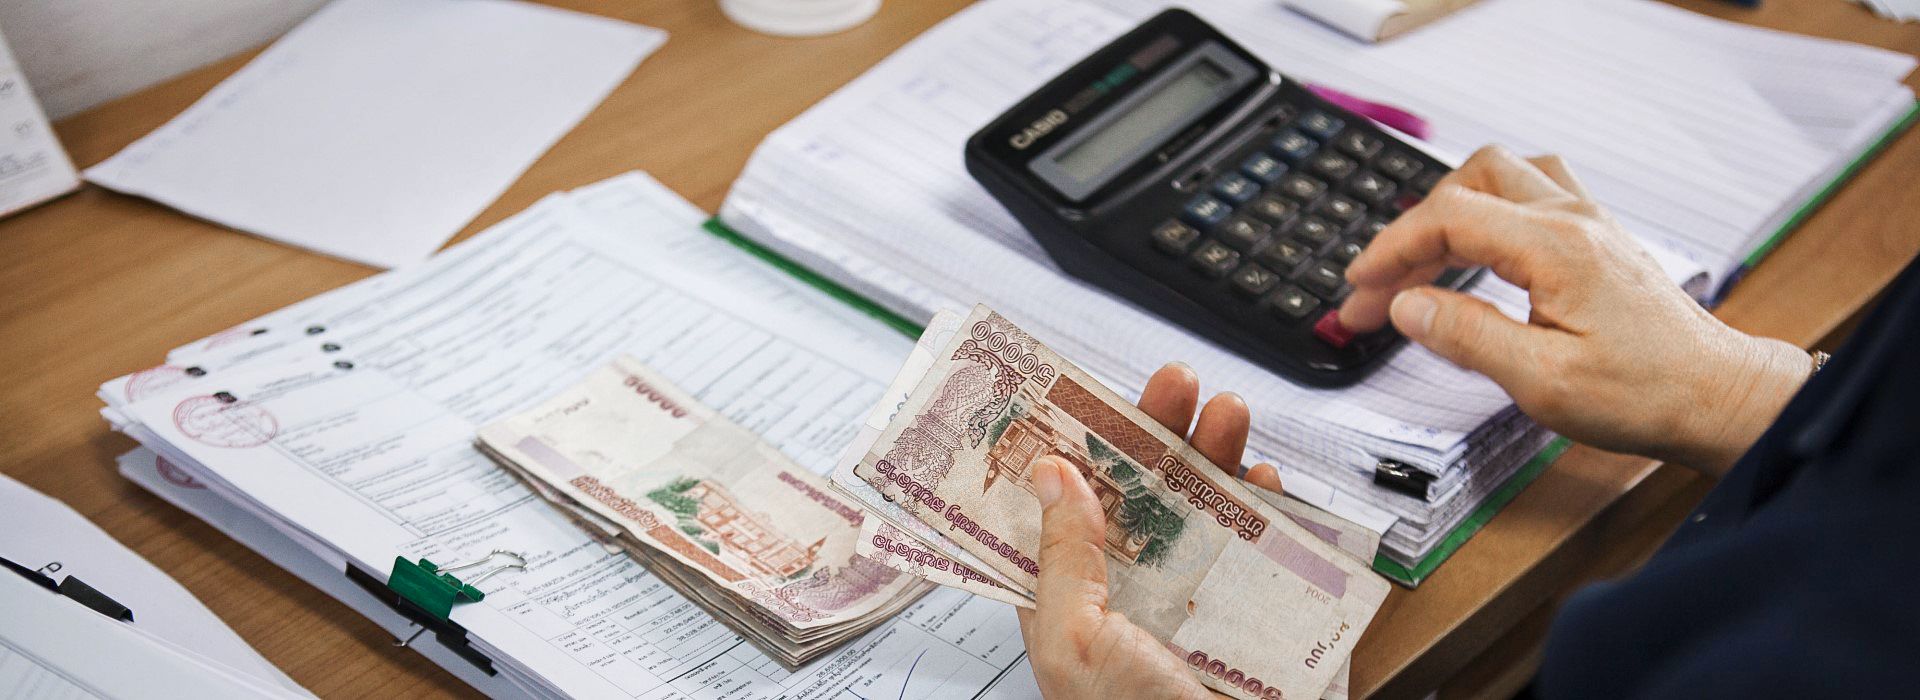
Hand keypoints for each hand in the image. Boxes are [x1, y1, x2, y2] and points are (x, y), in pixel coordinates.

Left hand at [1016, 363, 1280, 699]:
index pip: (1061, 510)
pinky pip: (1264, 549)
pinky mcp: (1254, 615)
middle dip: (1155, 433)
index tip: (1072, 395)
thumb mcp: (1075, 643)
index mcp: (1072, 605)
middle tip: (1170, 384)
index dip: (1067, 449)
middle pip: (1139, 494)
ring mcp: (1197, 604)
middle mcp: (1133, 597)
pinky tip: (1266, 480)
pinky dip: (1270, 509)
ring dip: (1217, 455)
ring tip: (1227, 414)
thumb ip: (1063, 558)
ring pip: (1203, 510)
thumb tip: (1051, 473)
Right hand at [1338, 146, 1808, 475]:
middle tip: (1381, 288)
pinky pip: (1531, 191)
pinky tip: (1476, 247)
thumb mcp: (1542, 381)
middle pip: (1469, 182)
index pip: (1449, 218)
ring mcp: (1589, 222)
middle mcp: (1573, 220)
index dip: (1391, 249)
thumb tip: (1406, 306)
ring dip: (1450, 207)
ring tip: (1420, 261)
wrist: (1718, 396)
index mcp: (1556, 247)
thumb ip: (1467, 336)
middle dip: (1412, 231)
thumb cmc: (1645, 394)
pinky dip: (1487, 210)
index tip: (1358, 289)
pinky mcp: (1597, 237)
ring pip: (1502, 175)